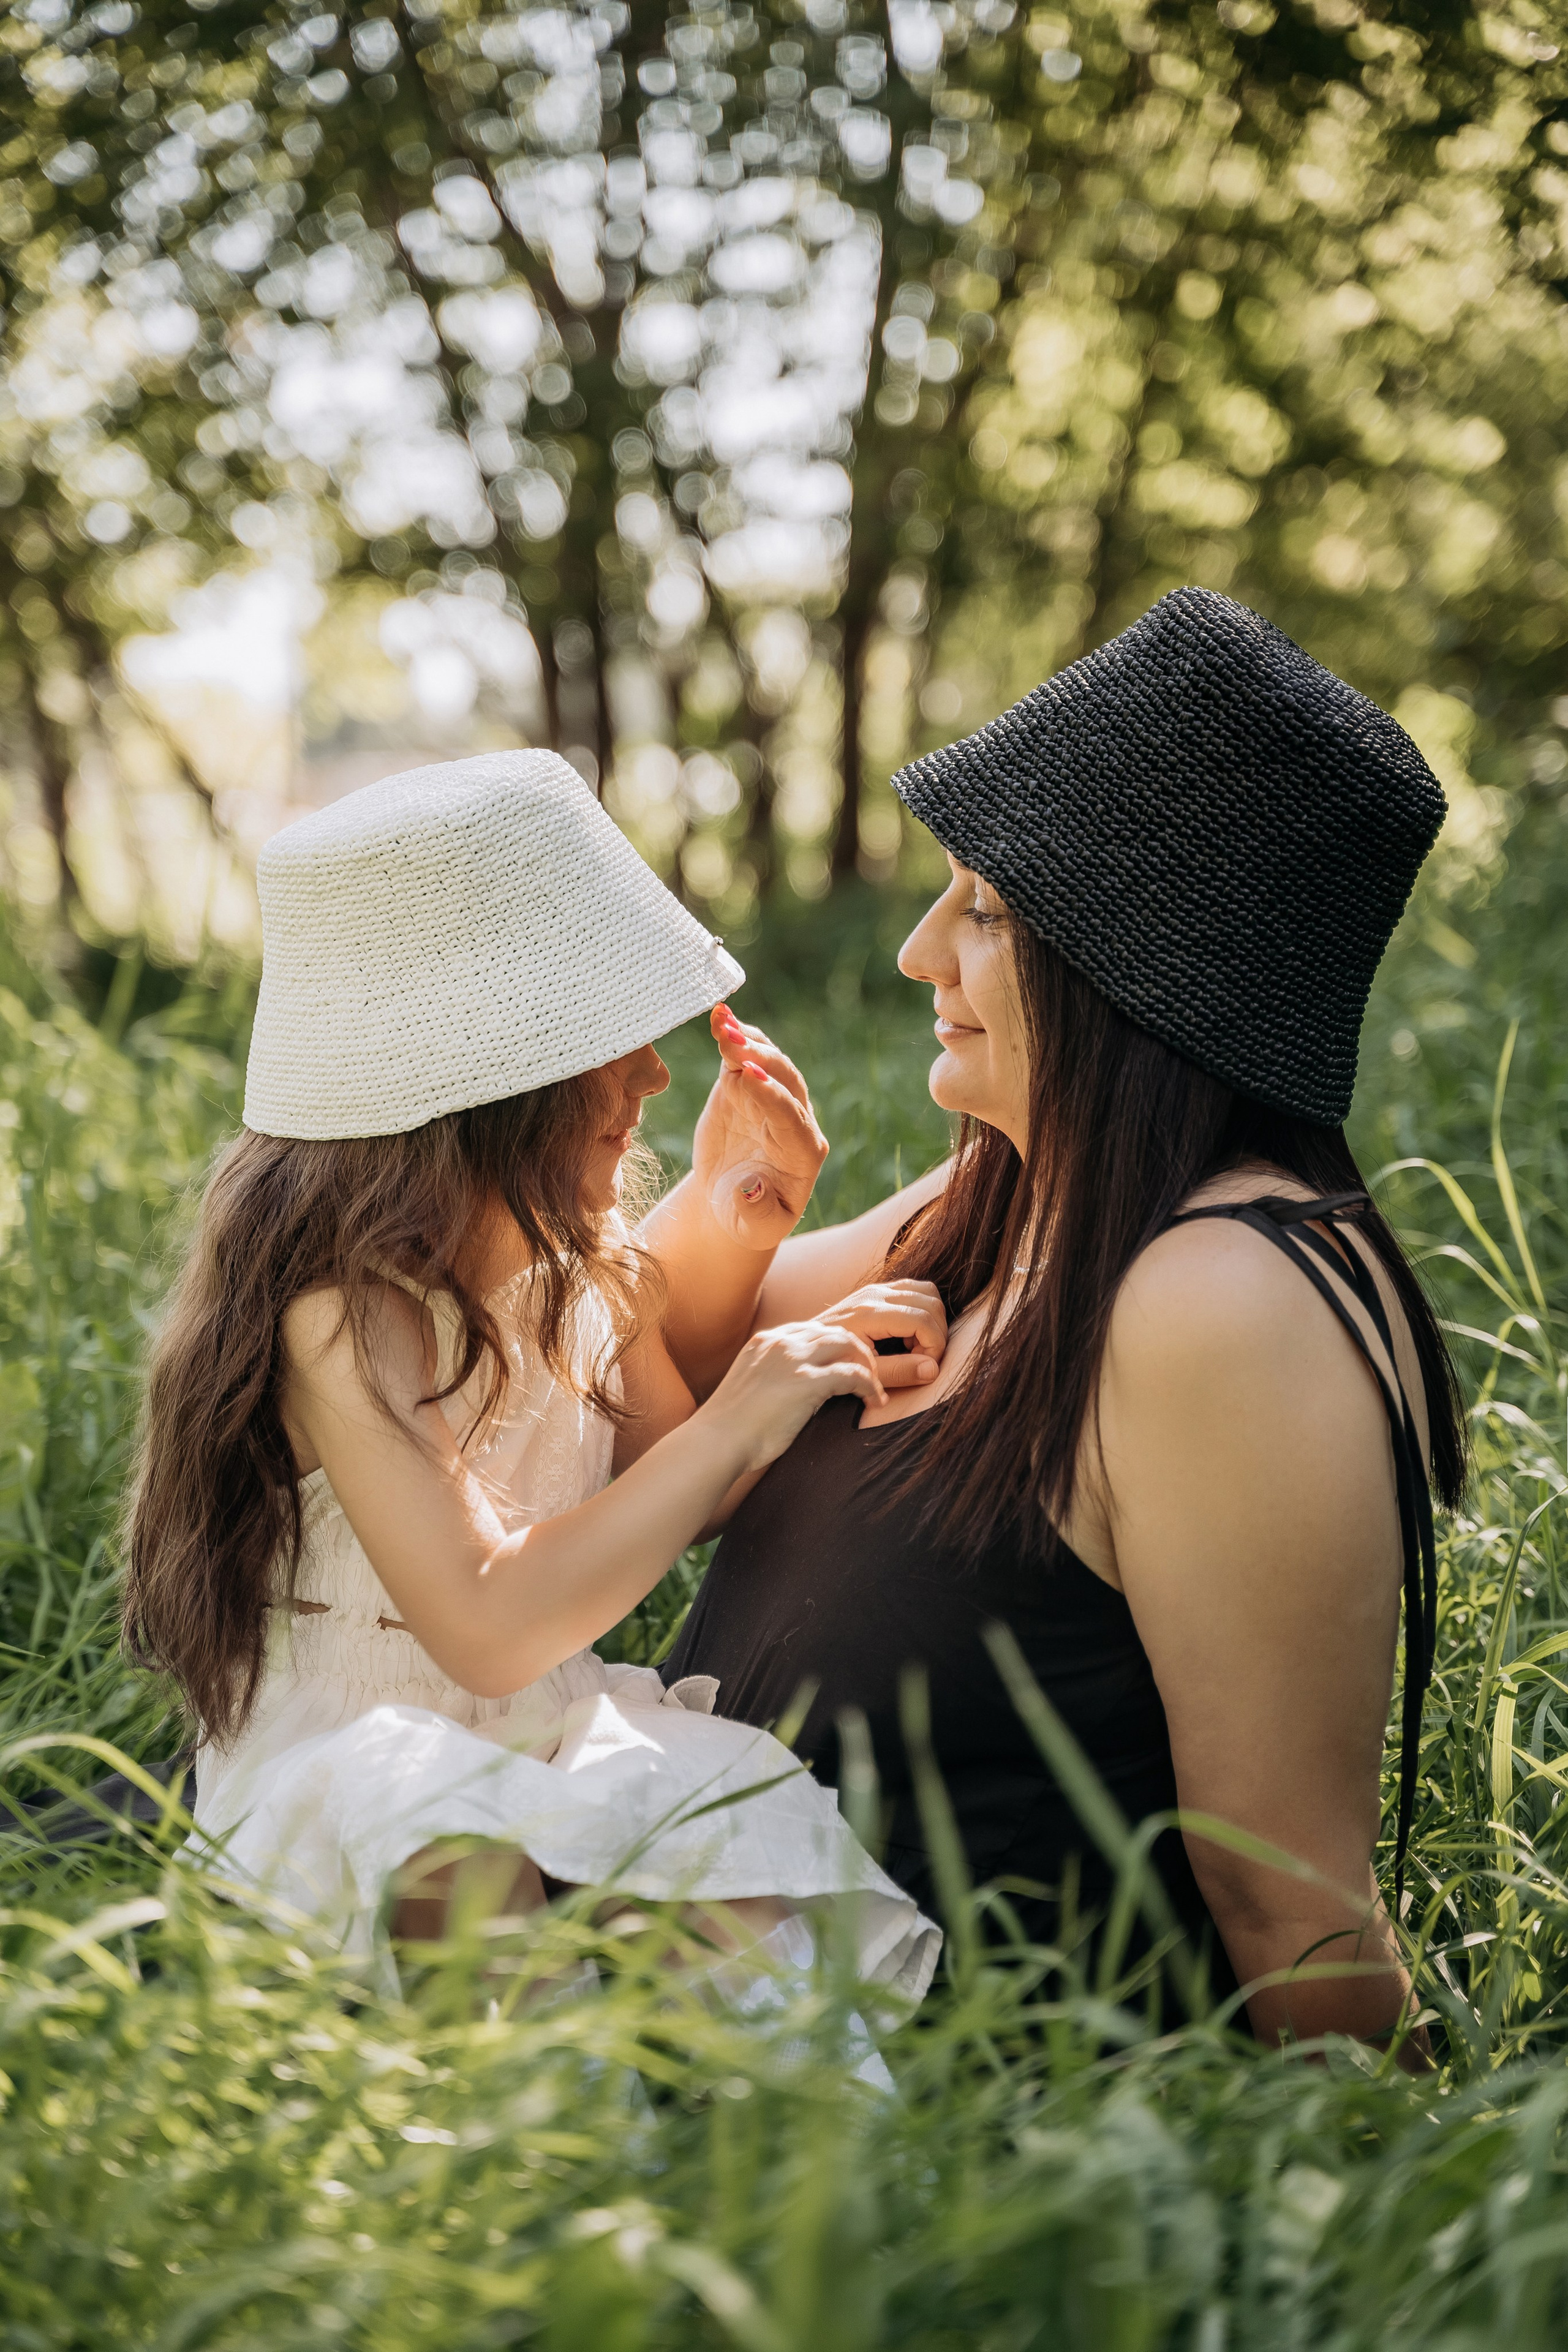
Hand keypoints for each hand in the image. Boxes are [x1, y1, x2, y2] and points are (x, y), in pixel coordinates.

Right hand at [691, 1004, 828, 1250]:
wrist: (730, 1201)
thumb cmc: (748, 1219)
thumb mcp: (754, 1228)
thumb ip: (756, 1212)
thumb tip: (751, 1188)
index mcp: (804, 1153)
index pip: (790, 1118)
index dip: (770, 1096)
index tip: (746, 1077)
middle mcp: (795, 1119)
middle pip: (785, 1081)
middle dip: (760, 1060)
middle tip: (733, 1043)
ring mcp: (771, 1097)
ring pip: (767, 1062)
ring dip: (747, 1040)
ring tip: (722, 1021)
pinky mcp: (746, 1085)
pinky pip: (744, 1055)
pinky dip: (734, 1035)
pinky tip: (718, 1015)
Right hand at [697, 1319, 886, 1475]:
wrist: (717, 1441)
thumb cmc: (730, 1427)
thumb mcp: (750, 1386)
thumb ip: (773, 1376)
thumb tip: (794, 1389)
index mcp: (765, 1341)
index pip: (813, 1330)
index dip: (836, 1345)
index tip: (848, 1364)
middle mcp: (780, 1342)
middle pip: (835, 1332)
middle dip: (858, 1351)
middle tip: (870, 1375)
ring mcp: (793, 1359)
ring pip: (848, 1345)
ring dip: (868, 1366)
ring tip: (874, 1388)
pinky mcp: (806, 1381)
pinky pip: (853, 1374)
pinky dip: (870, 1386)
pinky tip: (874, 1401)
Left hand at [814, 1280, 946, 1388]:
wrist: (808, 1345)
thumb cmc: (835, 1361)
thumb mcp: (865, 1373)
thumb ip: (899, 1371)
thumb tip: (933, 1369)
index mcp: (871, 1314)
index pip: (923, 1320)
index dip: (935, 1345)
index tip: (926, 1366)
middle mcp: (876, 1294)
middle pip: (931, 1303)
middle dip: (937, 1334)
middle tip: (922, 1358)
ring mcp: (877, 1288)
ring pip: (927, 1291)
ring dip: (932, 1320)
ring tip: (916, 1346)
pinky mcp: (878, 1289)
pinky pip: (915, 1289)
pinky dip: (923, 1309)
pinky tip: (908, 1334)